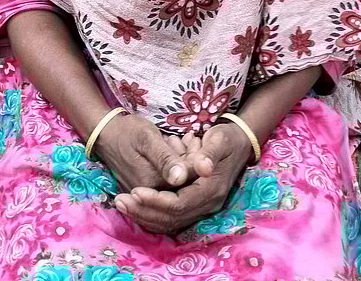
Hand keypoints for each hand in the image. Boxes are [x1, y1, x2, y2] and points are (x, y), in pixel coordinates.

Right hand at [92, 114, 191, 192]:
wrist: (106, 135)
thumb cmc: (127, 132)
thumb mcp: (147, 139)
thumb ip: (164, 158)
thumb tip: (181, 178)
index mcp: (153, 185)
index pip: (187, 179)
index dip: (196, 160)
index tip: (194, 140)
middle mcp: (151, 195)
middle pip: (185, 182)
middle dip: (191, 159)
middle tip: (190, 138)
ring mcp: (148, 194)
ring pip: (178, 181)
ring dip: (184, 161)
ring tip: (184, 140)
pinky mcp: (147, 189)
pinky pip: (169, 180)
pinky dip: (175, 164)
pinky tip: (174, 148)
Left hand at [114, 122, 251, 234]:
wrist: (239, 144)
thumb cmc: (227, 138)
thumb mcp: (219, 139)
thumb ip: (209, 153)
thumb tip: (202, 167)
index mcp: (211, 190)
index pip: (179, 204)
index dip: (156, 200)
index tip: (135, 190)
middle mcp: (207, 204)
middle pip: (171, 218)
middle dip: (144, 211)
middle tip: (121, 200)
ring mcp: (201, 207)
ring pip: (169, 221)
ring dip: (144, 214)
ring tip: (122, 203)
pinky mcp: (194, 204)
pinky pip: (171, 217)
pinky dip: (152, 213)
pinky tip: (135, 205)